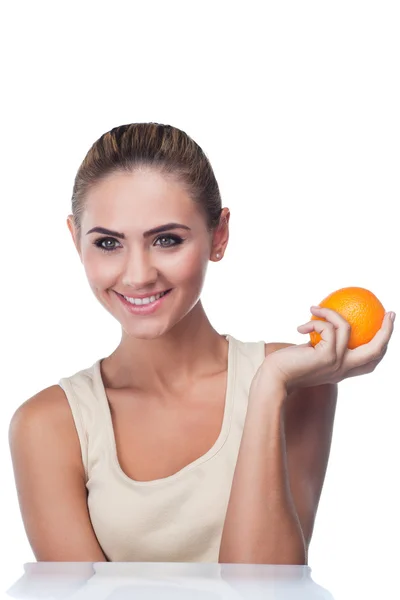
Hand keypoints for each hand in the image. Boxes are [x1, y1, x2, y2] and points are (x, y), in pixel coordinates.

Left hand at [257, 306, 394, 392]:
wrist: (274, 379)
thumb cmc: (287, 365)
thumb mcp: (310, 354)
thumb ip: (322, 345)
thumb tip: (328, 322)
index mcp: (342, 370)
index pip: (370, 360)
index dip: (382, 344)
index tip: (385, 325)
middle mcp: (343, 369)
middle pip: (375, 350)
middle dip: (386, 330)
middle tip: (389, 313)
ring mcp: (337, 363)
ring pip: (346, 328)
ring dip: (328, 313)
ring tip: (314, 309)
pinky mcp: (326, 356)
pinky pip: (326, 328)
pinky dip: (314, 322)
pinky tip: (300, 328)